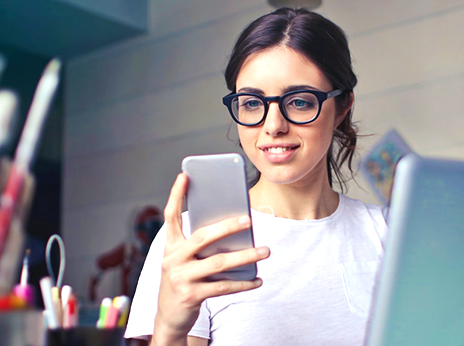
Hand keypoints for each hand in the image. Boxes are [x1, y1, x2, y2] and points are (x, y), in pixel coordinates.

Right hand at [153, 174, 269, 342]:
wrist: (169, 316)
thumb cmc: (184, 280)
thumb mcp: (185, 260)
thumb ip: (201, 245)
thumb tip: (235, 229)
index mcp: (170, 246)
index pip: (171, 216)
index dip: (176, 195)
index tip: (184, 175)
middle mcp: (172, 259)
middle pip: (202, 237)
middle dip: (226, 227)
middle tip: (248, 220)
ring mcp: (180, 278)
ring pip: (218, 262)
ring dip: (245, 256)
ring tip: (265, 250)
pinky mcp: (191, 295)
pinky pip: (224, 286)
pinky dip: (244, 283)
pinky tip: (258, 279)